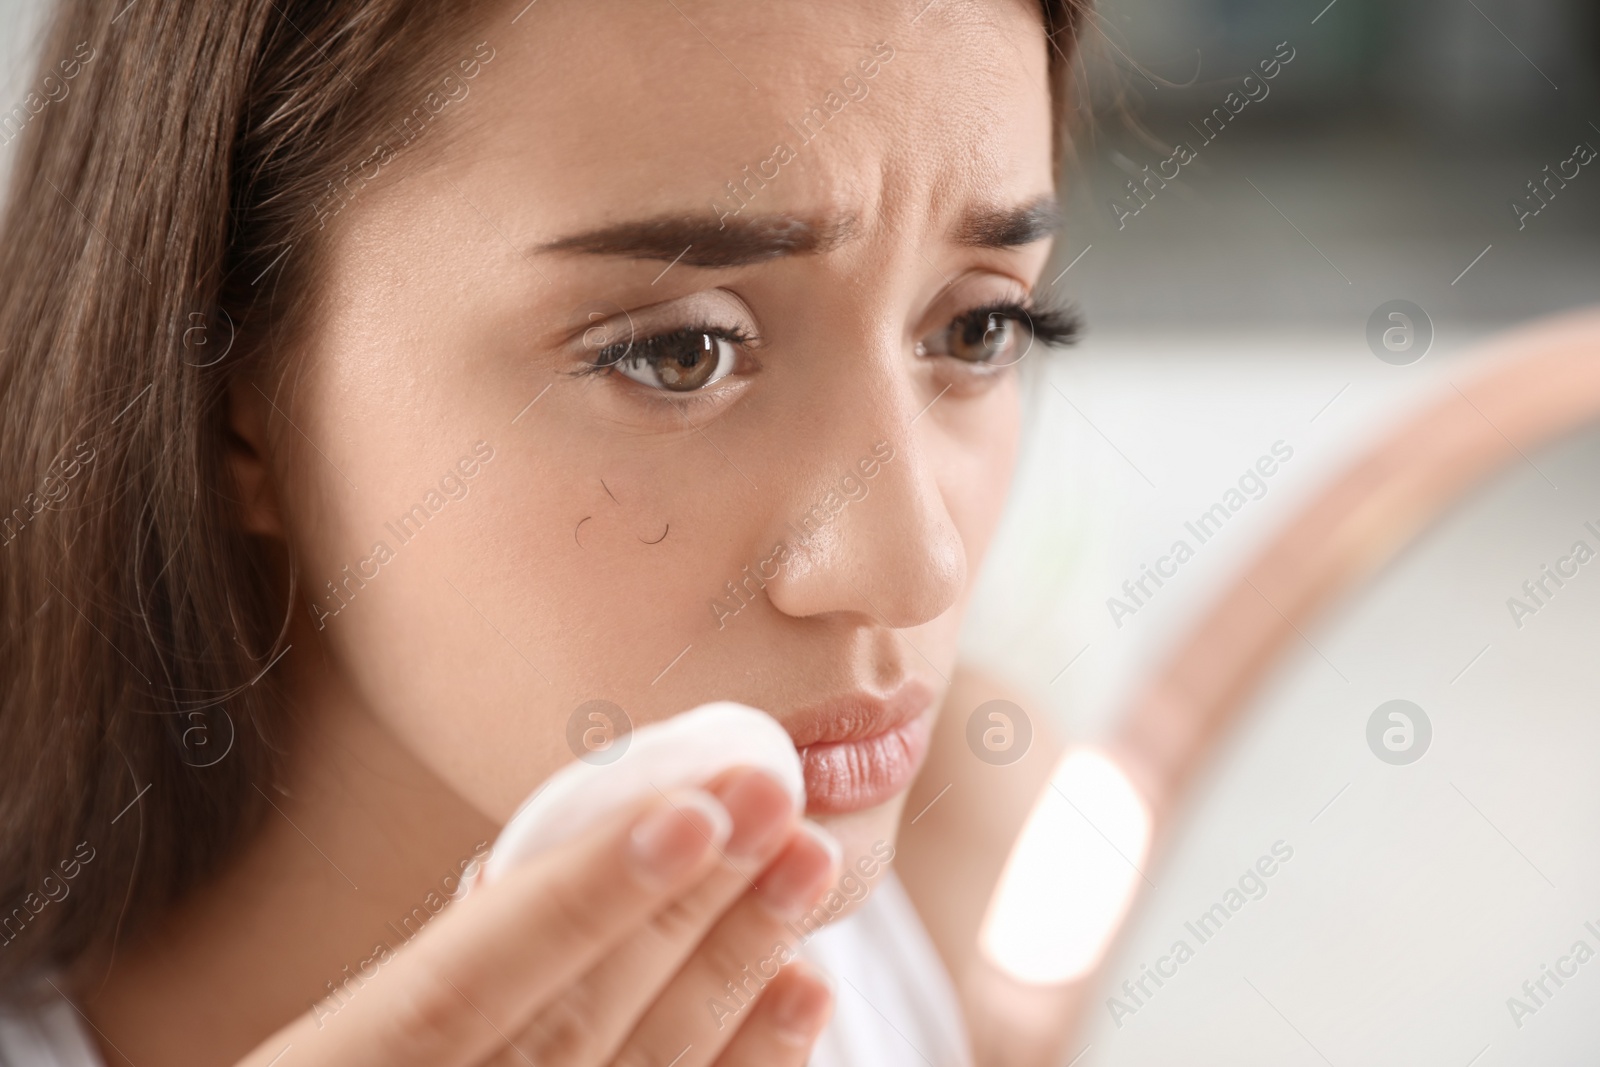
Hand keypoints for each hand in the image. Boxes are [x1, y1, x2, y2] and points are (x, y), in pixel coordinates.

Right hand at [234, 768, 838, 1066]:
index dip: (575, 900)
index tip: (689, 809)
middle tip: (776, 799)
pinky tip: (797, 991)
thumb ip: (420, 983)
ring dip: (732, 976)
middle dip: (685, 909)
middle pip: (572, 1027)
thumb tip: (531, 872)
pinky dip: (743, 1066)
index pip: (456, 987)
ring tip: (803, 871)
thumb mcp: (327, 1046)